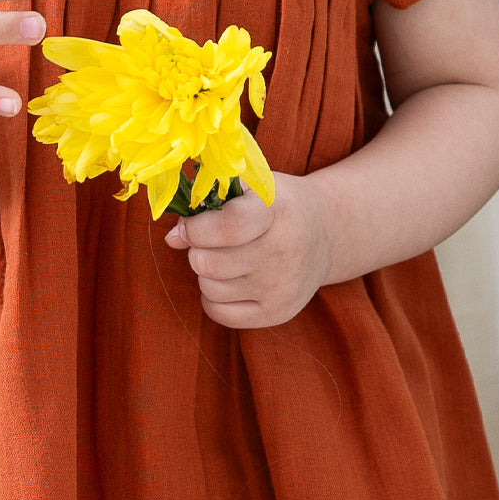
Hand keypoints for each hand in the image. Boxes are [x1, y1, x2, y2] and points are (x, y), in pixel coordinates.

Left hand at [163, 172, 332, 327]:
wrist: (325, 233)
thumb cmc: (276, 204)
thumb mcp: (250, 186)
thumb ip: (207, 200)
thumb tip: (173, 238)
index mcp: (276, 211)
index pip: (228, 227)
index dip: (196, 227)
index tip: (190, 224)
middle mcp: (283, 252)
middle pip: (209, 262)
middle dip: (197, 249)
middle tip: (210, 240)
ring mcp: (281, 287)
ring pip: (209, 288)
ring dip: (206, 271)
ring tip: (225, 256)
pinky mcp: (277, 313)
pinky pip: (219, 313)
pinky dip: (213, 296)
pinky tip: (229, 278)